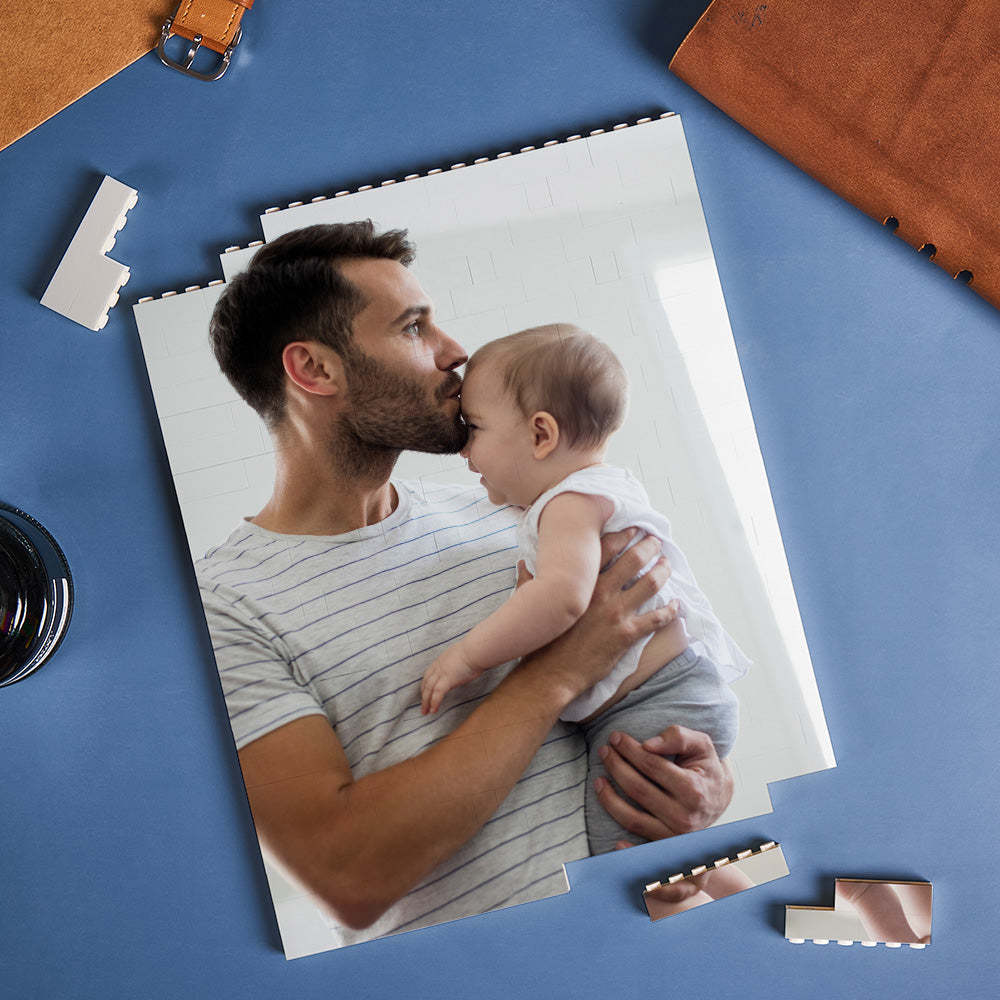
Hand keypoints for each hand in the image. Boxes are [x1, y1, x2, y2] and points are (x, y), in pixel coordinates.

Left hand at [421, 644, 481, 713]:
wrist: (475, 650)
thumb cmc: (474, 651)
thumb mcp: (461, 655)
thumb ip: (457, 663)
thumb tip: (461, 668)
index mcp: (441, 660)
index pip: (428, 674)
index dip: (425, 685)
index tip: (424, 693)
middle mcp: (438, 667)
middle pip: (426, 683)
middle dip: (423, 695)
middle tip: (423, 706)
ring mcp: (442, 673)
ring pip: (429, 689)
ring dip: (426, 702)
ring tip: (426, 712)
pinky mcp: (448, 680)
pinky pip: (437, 694)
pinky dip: (434, 703)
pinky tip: (434, 710)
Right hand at [524, 530, 677, 702]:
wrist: (550, 674)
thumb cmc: (540, 641)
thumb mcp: (530, 605)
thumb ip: (529, 581)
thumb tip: (523, 565)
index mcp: (582, 583)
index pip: (606, 548)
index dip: (623, 534)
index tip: (634, 528)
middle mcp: (601, 593)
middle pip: (634, 560)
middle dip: (648, 547)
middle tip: (656, 541)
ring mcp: (616, 613)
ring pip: (649, 584)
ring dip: (663, 572)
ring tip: (667, 565)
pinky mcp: (626, 634)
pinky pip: (656, 618)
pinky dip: (670, 610)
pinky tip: (676, 606)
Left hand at [594, 725, 732, 845]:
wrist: (718, 798)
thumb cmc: (705, 767)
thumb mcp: (701, 745)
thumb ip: (678, 737)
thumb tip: (648, 744)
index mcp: (694, 790)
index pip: (652, 765)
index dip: (630, 749)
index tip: (615, 737)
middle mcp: (685, 817)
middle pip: (638, 789)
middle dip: (616, 767)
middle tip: (604, 751)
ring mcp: (675, 836)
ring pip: (632, 818)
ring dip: (609, 799)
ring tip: (597, 780)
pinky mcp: (666, 847)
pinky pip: (638, 849)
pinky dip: (623, 846)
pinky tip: (610, 835)